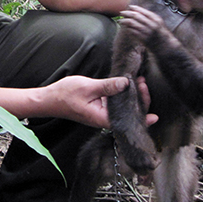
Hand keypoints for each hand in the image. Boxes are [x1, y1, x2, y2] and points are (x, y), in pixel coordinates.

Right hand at [43, 75, 157, 128]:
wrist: (48, 99)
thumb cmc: (65, 95)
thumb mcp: (88, 87)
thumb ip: (108, 86)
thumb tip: (126, 83)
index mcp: (102, 118)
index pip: (127, 121)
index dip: (142, 117)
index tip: (154, 113)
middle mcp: (104, 118)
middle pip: (127, 113)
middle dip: (139, 99)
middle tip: (143, 82)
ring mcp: (101, 112)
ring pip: (121, 106)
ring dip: (130, 95)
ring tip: (138, 79)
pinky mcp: (98, 105)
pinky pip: (113, 102)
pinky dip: (121, 94)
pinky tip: (125, 83)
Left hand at [118, 5, 167, 44]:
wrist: (165, 46)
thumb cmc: (160, 32)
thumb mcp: (158, 22)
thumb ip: (149, 16)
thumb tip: (136, 9)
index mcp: (156, 19)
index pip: (143, 11)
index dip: (135, 8)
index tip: (129, 7)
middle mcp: (151, 25)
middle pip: (136, 16)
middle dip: (127, 13)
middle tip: (121, 12)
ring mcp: (147, 32)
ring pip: (132, 24)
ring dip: (125, 21)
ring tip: (120, 20)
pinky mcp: (143, 39)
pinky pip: (132, 32)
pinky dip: (127, 28)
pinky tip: (125, 27)